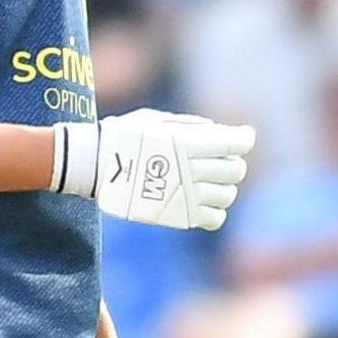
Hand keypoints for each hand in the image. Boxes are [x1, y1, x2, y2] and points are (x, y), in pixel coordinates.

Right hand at [57, 110, 254, 229]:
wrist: (93, 165)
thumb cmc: (123, 135)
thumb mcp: (155, 119)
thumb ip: (189, 125)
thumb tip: (216, 130)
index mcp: (186, 143)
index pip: (233, 144)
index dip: (244, 138)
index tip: (244, 136)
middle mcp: (189, 170)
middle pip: (234, 171)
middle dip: (233, 163)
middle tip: (222, 159)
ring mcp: (184, 195)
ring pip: (227, 196)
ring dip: (224, 187)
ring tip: (210, 181)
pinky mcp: (177, 215)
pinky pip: (214, 219)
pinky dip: (215, 211)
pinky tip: (204, 201)